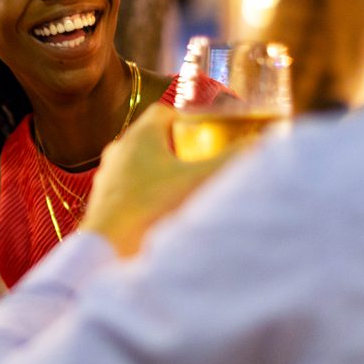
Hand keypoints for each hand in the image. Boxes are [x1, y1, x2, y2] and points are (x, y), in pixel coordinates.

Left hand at [79, 104, 236, 256]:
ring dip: (163, 174)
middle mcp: (118, 151)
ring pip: (140, 167)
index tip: (208, 131)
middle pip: (154, 140)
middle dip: (179, 148)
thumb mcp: (199, 181)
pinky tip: (164, 214)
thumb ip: (230, 160)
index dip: (188, 118)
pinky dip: (148, 196)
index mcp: (139, 136)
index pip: (164, 112)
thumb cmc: (151, 209)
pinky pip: (130, 191)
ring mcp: (108, 178)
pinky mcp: (103, 204)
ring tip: (186, 190)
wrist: (108, 251)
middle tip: (203, 162)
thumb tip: (259, 144)